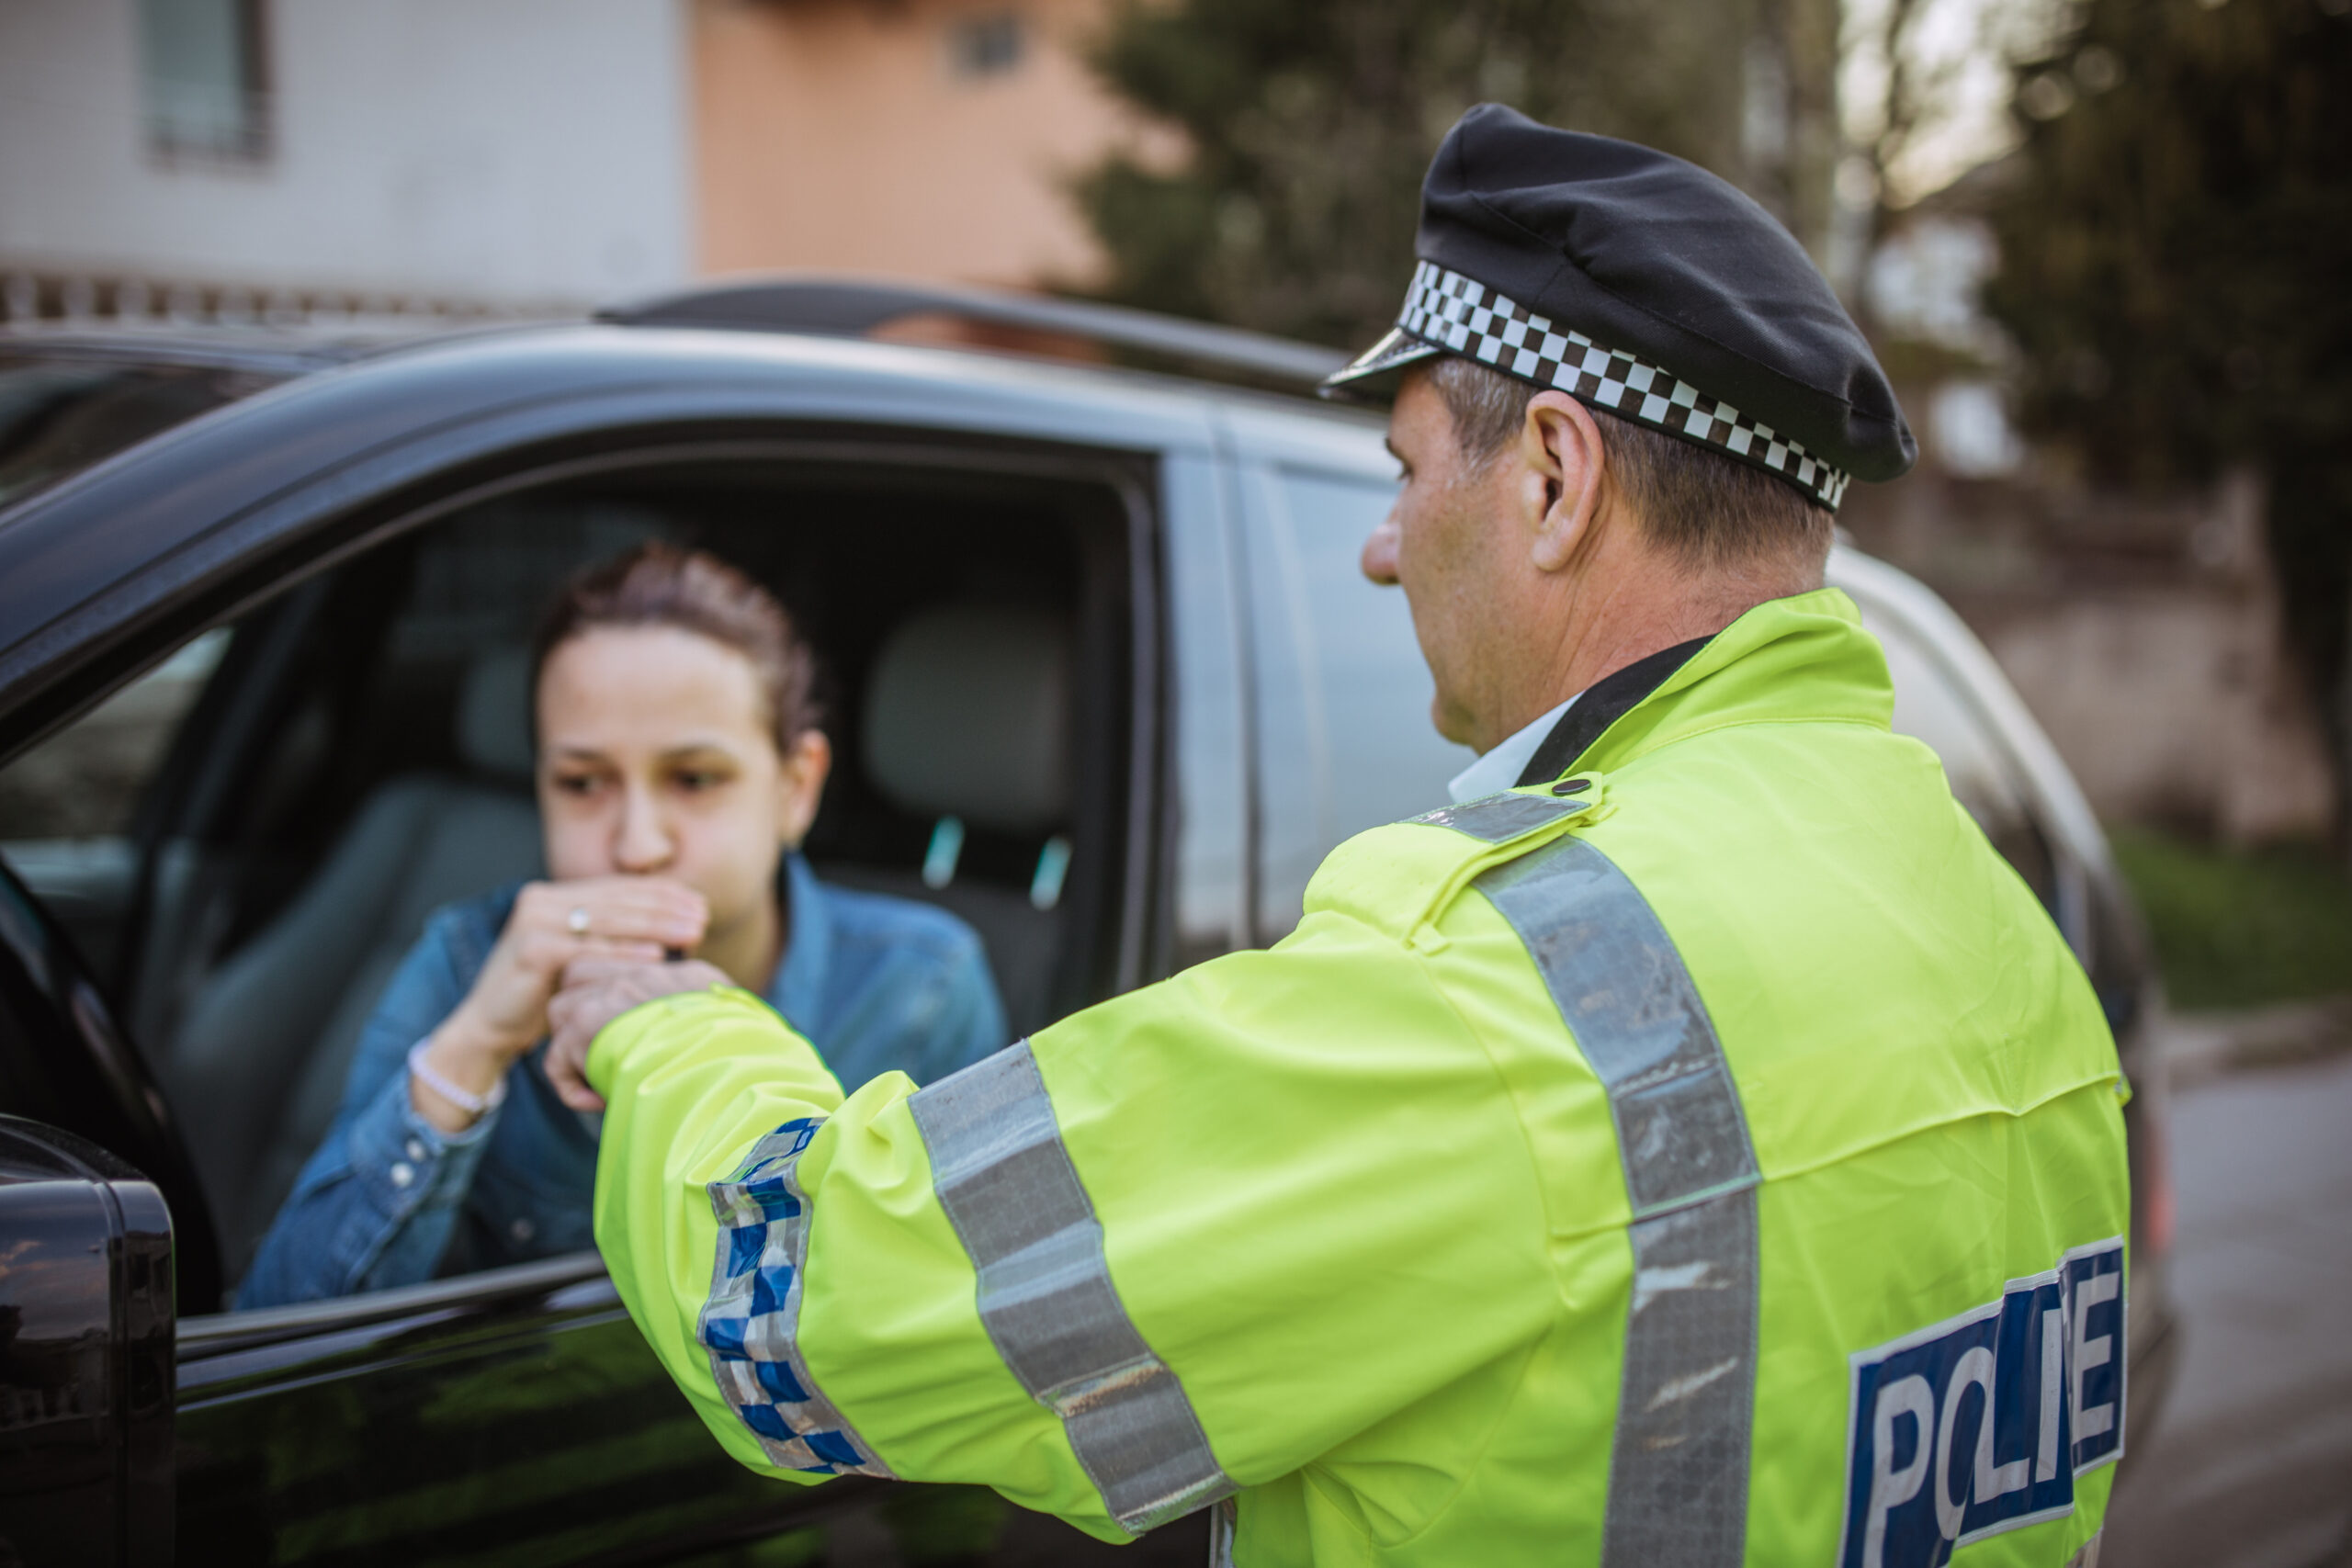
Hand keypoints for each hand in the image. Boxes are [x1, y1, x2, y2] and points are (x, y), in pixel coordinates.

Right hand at [411, 878, 706, 1130]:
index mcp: (558, 896)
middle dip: (666, 908)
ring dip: (655, 926)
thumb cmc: (545, 996)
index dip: (663, 894)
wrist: (490, 1026)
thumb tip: (678, 926)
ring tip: (691, 932)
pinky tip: (656, 956)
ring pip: (608, 920)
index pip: (620, 889)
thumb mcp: (583, 959)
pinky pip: (588, 949)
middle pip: (619, 901)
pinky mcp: (531, 947)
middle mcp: (543, 899)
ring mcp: (534, 920)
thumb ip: (615, 937)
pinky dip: (624, 952)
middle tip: (703, 918)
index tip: (701, 905)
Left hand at [544, 956, 731, 1111]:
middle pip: (587, 974)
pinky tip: (599, 1102)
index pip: (635, 972)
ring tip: (600, 1078)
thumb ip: (721, 1025)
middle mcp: (646, 977)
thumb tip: (720, 1041)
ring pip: (562, 1008)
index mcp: (685, 979)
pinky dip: (570, 1084)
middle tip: (601, 1053)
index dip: (619, 1001)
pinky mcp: (587, 1024)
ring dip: (573, 1047)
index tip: (632, 1039)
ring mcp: (613, 995)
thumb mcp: (744, 1033)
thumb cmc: (748, 1062)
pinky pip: (556, 1057)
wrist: (734, 1068)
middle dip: (583, 1011)